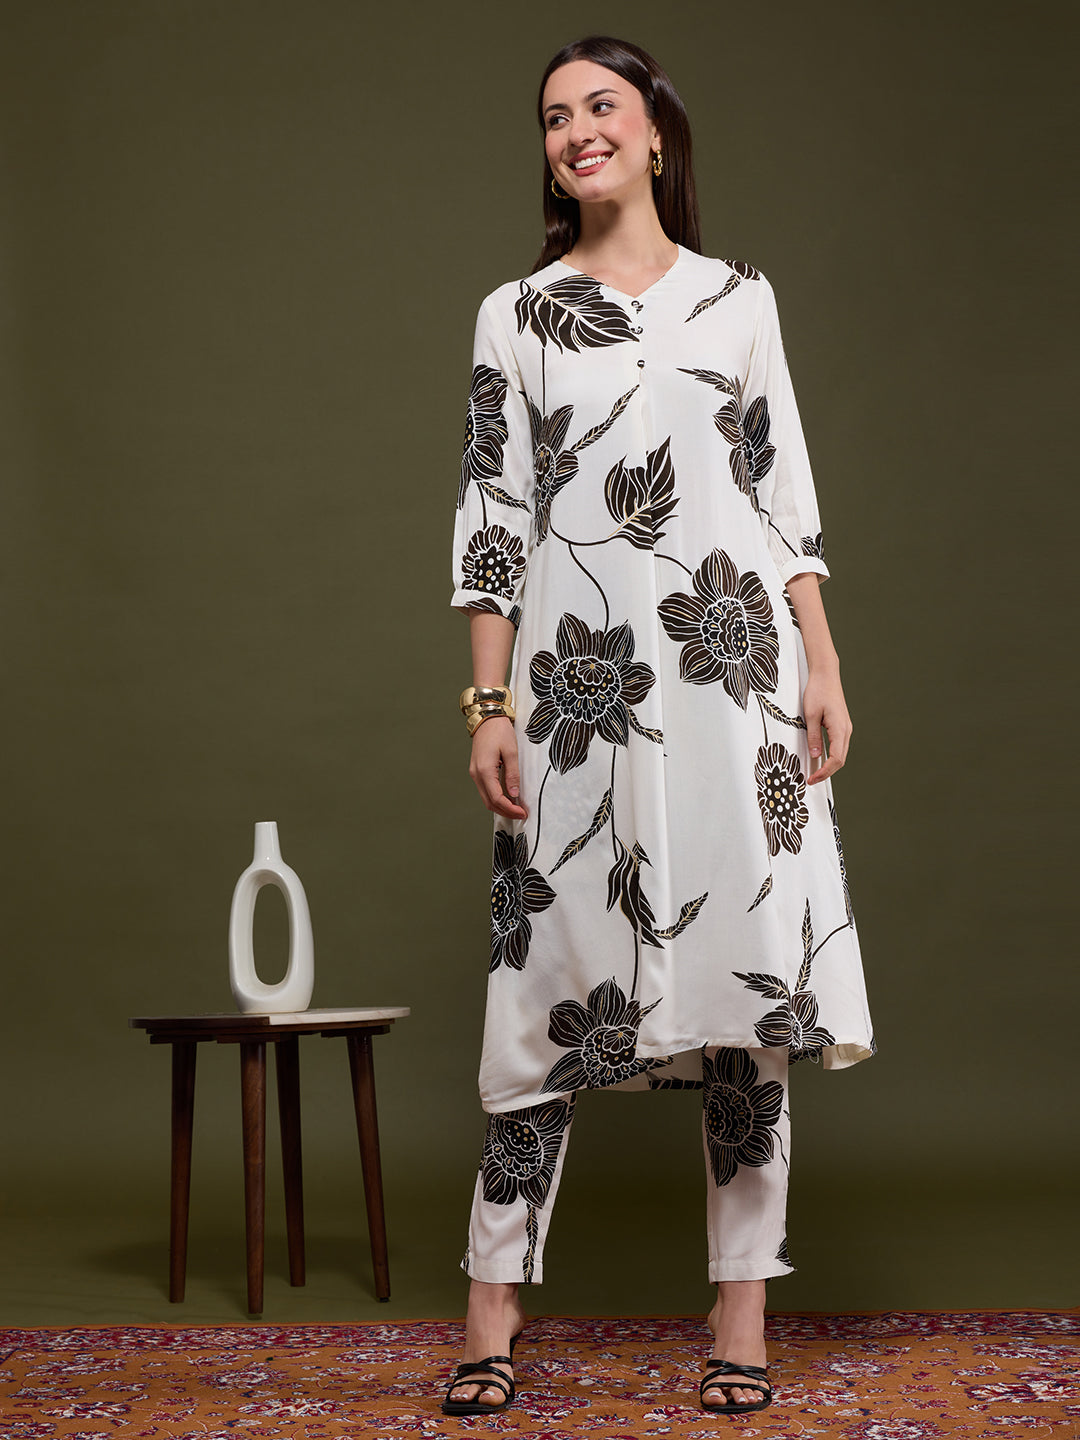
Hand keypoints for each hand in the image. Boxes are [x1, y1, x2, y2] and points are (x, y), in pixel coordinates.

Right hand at [469, 716, 527, 819]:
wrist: (487, 718)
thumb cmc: (499, 731)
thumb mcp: (511, 752)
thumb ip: (512, 774)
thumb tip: (514, 794)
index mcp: (484, 770)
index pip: (497, 798)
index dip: (510, 809)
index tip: (522, 813)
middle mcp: (476, 774)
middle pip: (489, 802)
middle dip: (506, 811)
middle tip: (521, 814)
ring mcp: (475, 773)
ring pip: (486, 798)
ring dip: (500, 806)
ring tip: (516, 808)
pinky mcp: (477, 771)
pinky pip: (485, 790)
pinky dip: (496, 798)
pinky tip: (507, 798)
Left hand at [802, 666, 851, 783]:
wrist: (826, 675)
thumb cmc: (818, 691)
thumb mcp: (810, 715)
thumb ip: (813, 736)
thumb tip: (816, 755)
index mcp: (840, 729)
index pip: (836, 759)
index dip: (824, 772)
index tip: (812, 779)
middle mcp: (846, 730)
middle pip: (840, 760)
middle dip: (827, 772)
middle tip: (811, 780)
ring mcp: (845, 728)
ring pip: (840, 754)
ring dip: (829, 765)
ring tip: (814, 772)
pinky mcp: (841, 725)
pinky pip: (838, 746)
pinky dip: (831, 756)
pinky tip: (820, 759)